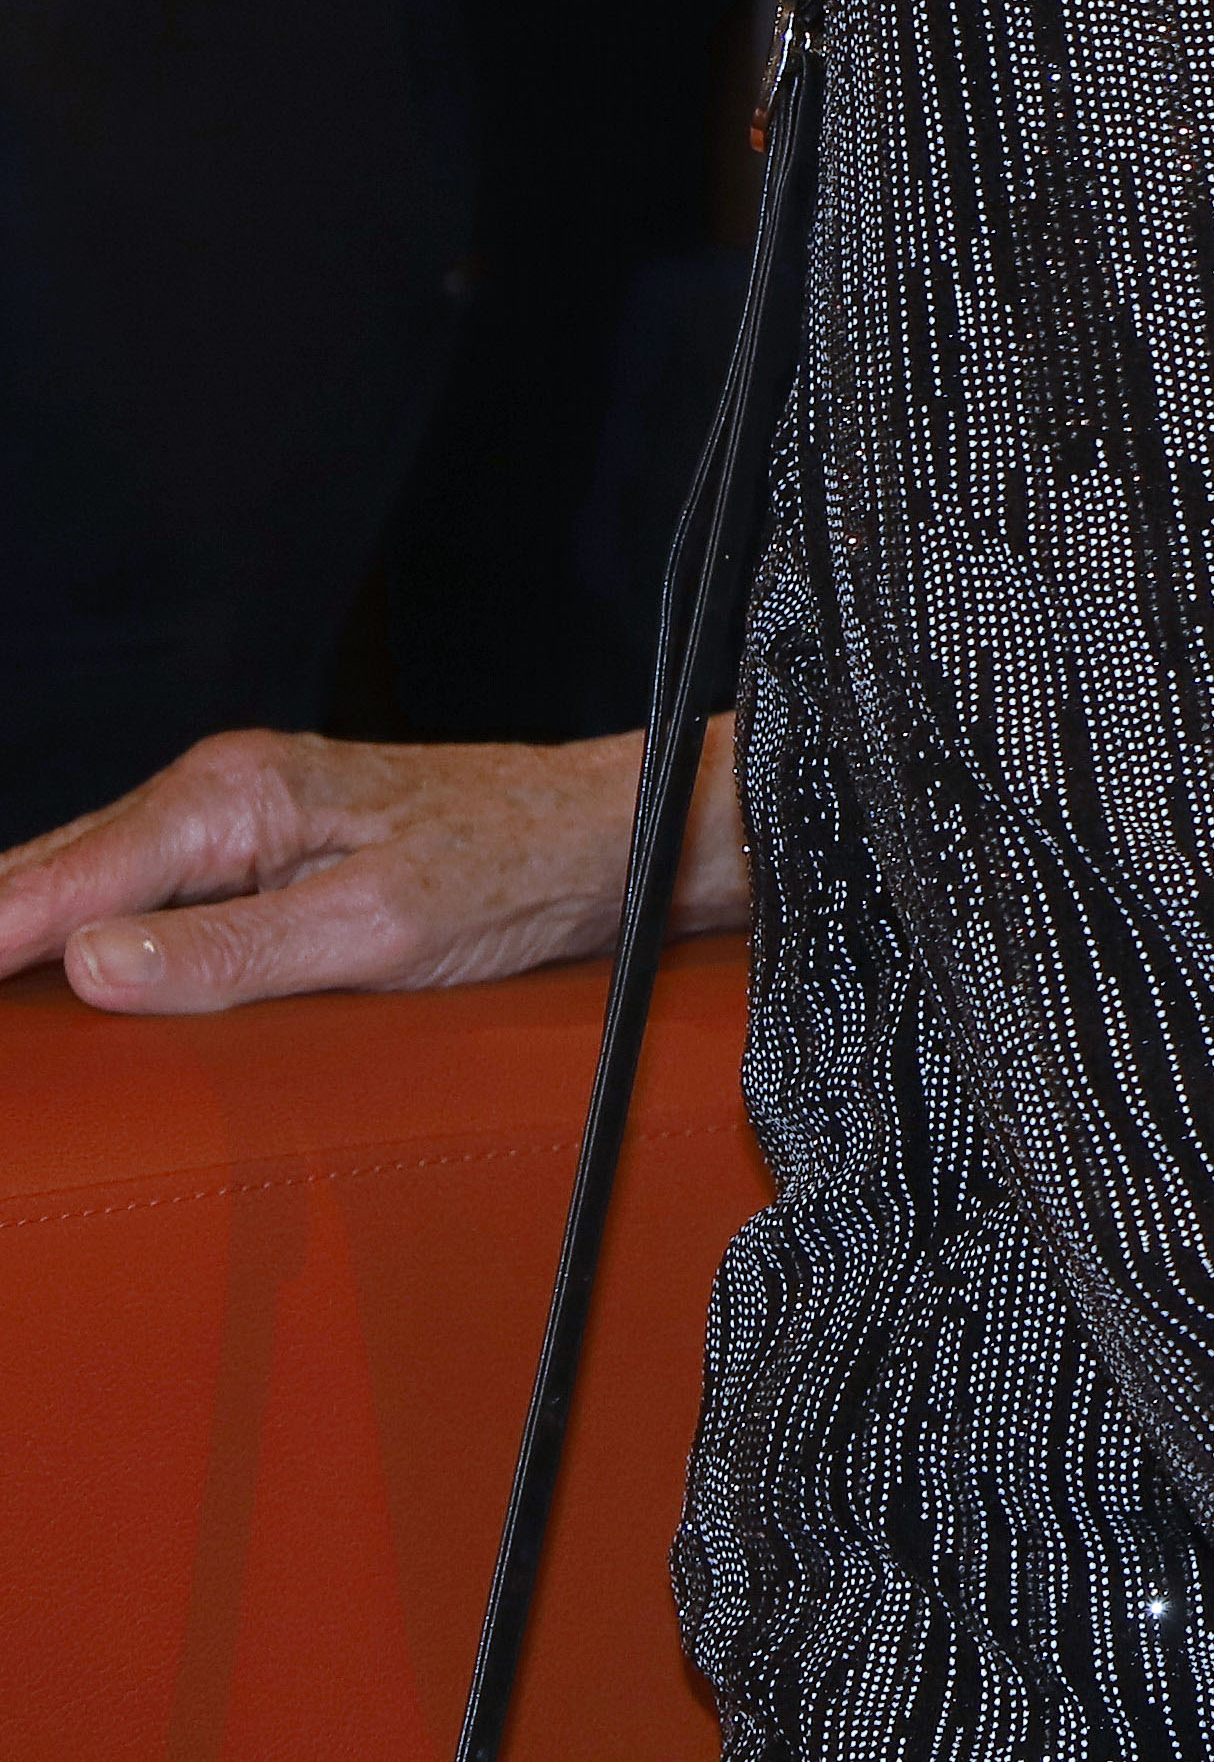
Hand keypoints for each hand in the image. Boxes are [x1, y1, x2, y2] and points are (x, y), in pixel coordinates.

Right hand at [0, 723, 733, 1011]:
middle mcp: (212, 794)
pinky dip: (62, 922)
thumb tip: (84, 967)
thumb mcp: (377, 932)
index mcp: (227, 802)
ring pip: (76, 877)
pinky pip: (127, 887)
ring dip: (8, 926)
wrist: (606, 834)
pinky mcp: (255, 847)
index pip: (50, 885)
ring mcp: (230, 817)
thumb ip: (230, 951)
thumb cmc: (512, 874)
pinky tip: (30, 965)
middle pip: (43, 874)